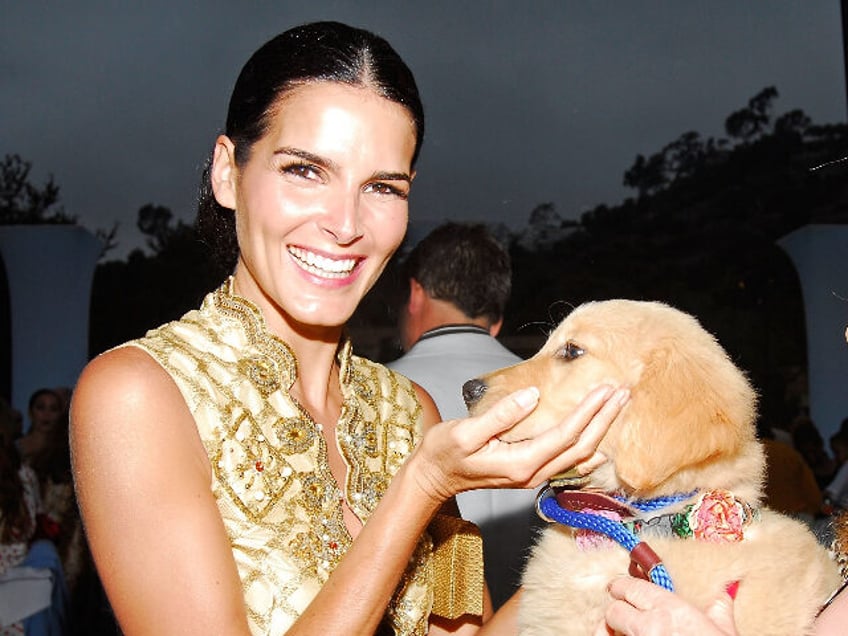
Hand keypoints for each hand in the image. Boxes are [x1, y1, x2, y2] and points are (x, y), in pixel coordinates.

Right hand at [411, 384, 627, 503]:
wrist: (432, 478)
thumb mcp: (465, 431)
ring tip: (617, 407)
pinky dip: (588, 449)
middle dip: (604, 419)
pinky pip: (568, 463)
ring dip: (600, 430)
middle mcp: (532, 474)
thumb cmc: (444, 453)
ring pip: (578, 455)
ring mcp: (532, 476)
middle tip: (623, 392)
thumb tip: (532, 395)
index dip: (588, 412)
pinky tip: (600, 442)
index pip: (565, 435)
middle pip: (581, 447)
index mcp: (520, 463)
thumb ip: (501, 415)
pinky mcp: (529, 472)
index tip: (606, 390)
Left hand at [597, 576, 738, 635]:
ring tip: (619, 632)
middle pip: (614, 610)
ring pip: (607, 632)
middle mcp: (650, 625)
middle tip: (623, 614)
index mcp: (672, 609)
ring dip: (612, 631)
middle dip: (617, 611)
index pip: (629, 586)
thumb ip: (717, 608)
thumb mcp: (724, 631)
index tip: (620, 589)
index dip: (622, 587)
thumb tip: (721, 592)